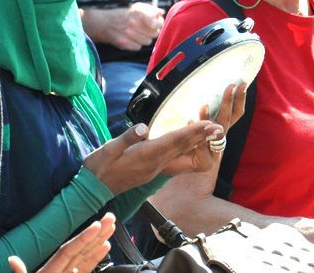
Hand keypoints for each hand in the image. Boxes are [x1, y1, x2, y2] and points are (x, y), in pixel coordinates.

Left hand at [9, 213, 114, 272]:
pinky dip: (96, 258)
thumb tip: (12, 260)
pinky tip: (105, 247)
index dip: (82, 239)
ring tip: (112, 226)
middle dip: (96, 234)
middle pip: (80, 249)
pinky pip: (86, 269)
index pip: (68, 252)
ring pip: (86, 256)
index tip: (97, 225)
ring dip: (99, 241)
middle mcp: (60, 272)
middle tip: (111, 217)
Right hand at [83, 119, 222, 194]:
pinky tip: (188, 143)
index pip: (174, 141)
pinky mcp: (152, 172)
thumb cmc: (98, 167)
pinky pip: (174, 159)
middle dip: (202, 136)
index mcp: (146, 156)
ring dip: (196, 143)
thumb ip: (127, 138)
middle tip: (219, 126)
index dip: (193, 132)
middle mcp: (155, 164)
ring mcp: (155, 169)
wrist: (94, 190)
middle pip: (183, 147)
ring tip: (209, 132)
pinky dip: (184, 149)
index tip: (208, 124)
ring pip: (180, 154)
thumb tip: (144, 127)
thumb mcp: (108, 149)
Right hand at [85, 3, 164, 50]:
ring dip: (144, 38)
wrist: (102, 23)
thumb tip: (161, 13)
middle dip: (152, 32)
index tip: (156, 24)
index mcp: (137, 13)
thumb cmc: (121, 15)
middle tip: (146, 29)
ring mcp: (127, 34)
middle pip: (154, 34)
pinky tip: (131, 39)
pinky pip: (138, 47)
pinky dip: (136, 44)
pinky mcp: (123, 43)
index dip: (158, 24)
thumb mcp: (136, 8)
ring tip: (137, 34)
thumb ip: (150, 10)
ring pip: (147, 42)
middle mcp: (133, 23)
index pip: (156, 23)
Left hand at [161, 81, 247, 176]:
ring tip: (204, 105)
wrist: (164, 164)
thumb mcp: (189, 122)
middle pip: (229, 120)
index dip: (239, 98)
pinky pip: (202, 148)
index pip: (234, 113)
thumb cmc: (176, 141)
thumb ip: (198, 112)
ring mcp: (214, 154)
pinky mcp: (205, 164)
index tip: (241, 82)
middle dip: (230, 102)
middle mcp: (218, 141)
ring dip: (210, 118)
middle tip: (231, 86)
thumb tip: (205, 92)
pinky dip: (196, 135)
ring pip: (217, 134)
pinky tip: (189, 122)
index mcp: (217, 130)